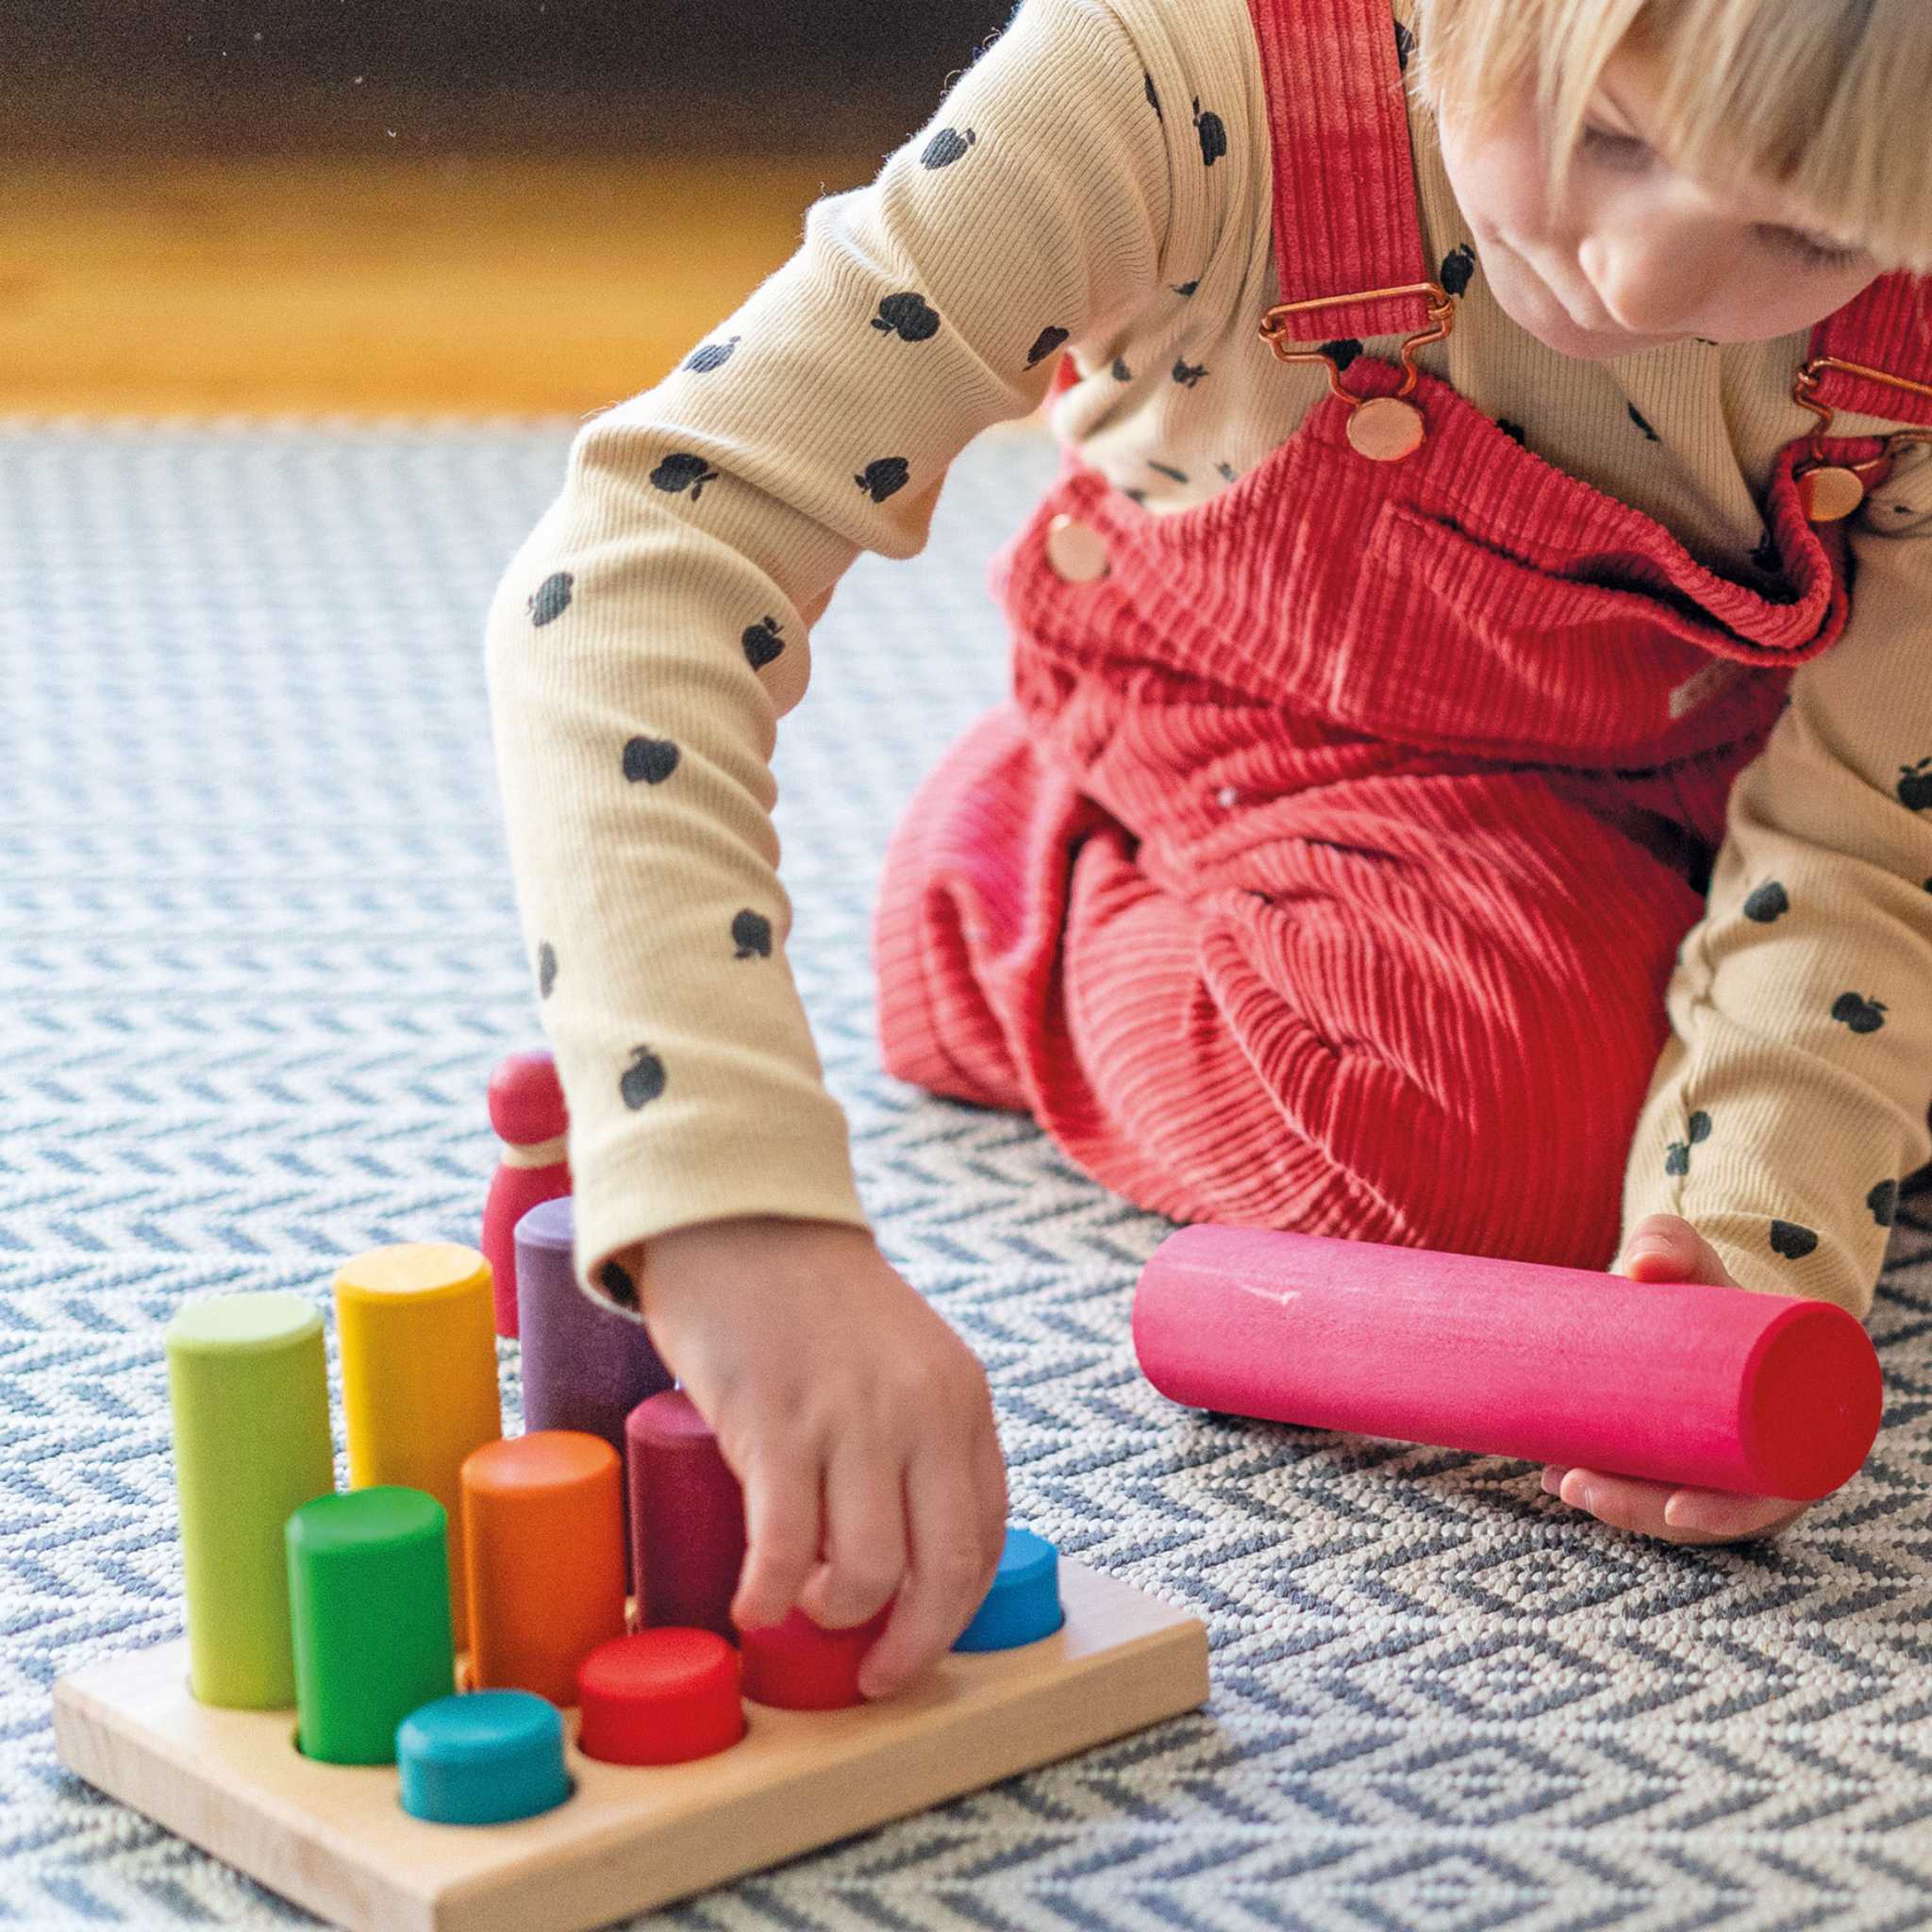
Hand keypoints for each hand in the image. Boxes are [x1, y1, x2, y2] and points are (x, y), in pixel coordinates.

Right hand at [625, 1215, 1008, 1698]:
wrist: (744, 1219)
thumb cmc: (814, 1302)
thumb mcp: (902, 1361)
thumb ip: (918, 1436)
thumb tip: (906, 1553)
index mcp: (962, 1400)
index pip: (987, 1534)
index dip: (954, 1607)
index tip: (918, 1637)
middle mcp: (921, 1412)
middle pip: (943, 1570)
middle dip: (911, 1645)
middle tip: (874, 1674)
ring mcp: (850, 1418)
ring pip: (869, 1571)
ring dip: (834, 1617)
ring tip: (801, 1610)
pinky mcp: (776, 1423)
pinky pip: (786, 1547)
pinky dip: (770, 1597)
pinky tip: (752, 1606)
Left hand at [1541, 1212, 1811, 1544]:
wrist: (1711, 1296)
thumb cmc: (1717, 1287)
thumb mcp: (1704, 1263)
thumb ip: (1675, 1245)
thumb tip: (1638, 1265)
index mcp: (1792, 1430)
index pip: (1766, 1499)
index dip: (1723, 1516)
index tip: (1675, 1510)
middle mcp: (1759, 1461)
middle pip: (1700, 1511)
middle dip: (1636, 1509)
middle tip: (1575, 1483)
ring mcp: (1717, 1465)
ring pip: (1665, 1506)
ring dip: (1611, 1502)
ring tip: (1555, 1478)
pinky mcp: (1681, 1459)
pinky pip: (1647, 1488)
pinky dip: (1606, 1489)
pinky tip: (1556, 1479)